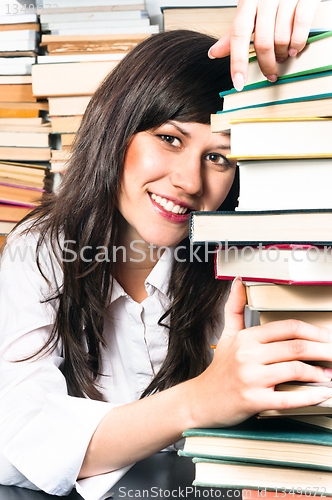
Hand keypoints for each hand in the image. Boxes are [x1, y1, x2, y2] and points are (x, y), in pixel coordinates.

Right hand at [189, 277, 331, 427]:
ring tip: (328, 375)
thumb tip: (239, 282)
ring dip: (318, 373)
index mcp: (246, 338)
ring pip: (295, 370)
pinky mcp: (253, 401)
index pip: (287, 328)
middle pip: (295, 348)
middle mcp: (247, 355)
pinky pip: (288, 398)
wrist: (201, 401)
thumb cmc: (219, 369)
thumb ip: (235, 308)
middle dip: (322, 351)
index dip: (312, 331)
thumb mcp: (226, 335)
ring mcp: (250, 378)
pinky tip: (320, 394)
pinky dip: (308, 397)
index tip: (327, 336)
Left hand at [208, 0, 321, 90]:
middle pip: (263, 43)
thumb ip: (234, 33)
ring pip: (282, 38)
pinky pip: (301, 26)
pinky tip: (295, 48)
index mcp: (248, 2)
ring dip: (282, 54)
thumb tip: (214, 54)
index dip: (237, 62)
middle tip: (270, 73)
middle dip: (267, 64)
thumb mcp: (248, 9)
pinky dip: (298, 42)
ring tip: (283, 56)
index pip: (238, 36)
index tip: (238, 83)